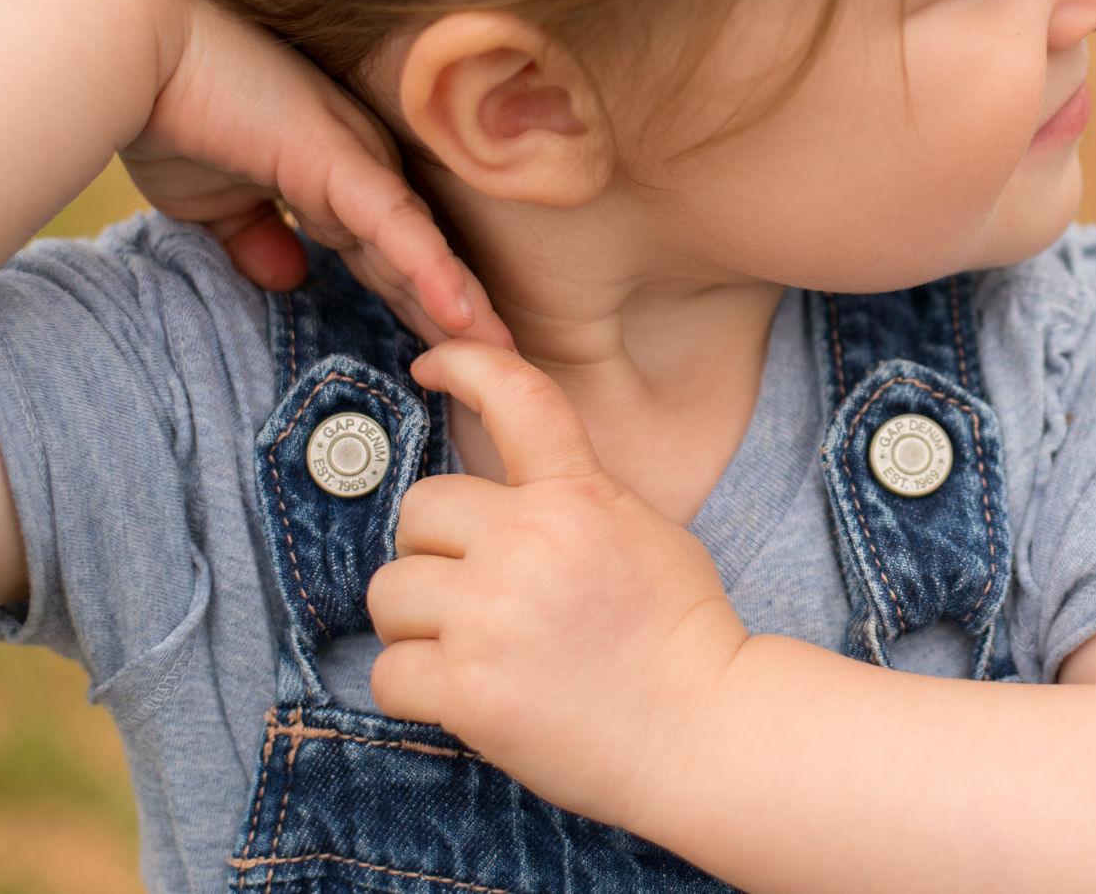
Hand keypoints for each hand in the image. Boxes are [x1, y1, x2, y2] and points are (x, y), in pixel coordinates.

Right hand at [120, 0, 509, 347]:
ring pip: (421, 251)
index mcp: (334, 187)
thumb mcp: (215, 201)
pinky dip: (430, 270)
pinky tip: (463, 317)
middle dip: (458, 323)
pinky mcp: (341, 160)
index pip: (389, 263)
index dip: (418, 313)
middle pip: (420, 265)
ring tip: (505, 358)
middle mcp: (361, 174)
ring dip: (464, 308)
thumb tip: (284, 278)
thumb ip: (255, 237)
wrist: (136, 50)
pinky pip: (396, 226)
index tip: (449, 364)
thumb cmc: (170, 113)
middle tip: (503, 374)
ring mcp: (358, 164)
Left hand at [366, 342, 748, 826]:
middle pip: (419, 509)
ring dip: (418, 623)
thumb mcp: (644, 530)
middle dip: (437, 551)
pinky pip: (388, 673)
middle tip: (478, 595)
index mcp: (577, 495)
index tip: (431, 364)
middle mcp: (527, 542)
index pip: (514, 396)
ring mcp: (491, 615)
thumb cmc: (682, 634)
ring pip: (391, 591)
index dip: (464, 365)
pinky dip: (415, 690)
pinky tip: (466, 697)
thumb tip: (501, 497)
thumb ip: (572, 500)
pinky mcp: (467, 690)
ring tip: (474, 650)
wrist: (706, 730)